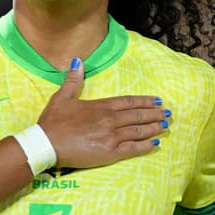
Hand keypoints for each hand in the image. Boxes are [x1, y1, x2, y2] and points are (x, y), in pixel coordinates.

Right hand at [37, 58, 168, 167]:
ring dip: (154, 128)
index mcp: (101, 106)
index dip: (145, 101)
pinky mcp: (110, 153)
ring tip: (165, 126)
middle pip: (138, 115)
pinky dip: (146, 146)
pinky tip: (155, 144)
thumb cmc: (53, 121)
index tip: (157, 101)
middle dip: (154, 114)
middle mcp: (110, 119)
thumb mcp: (62, 97)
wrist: (47, 143)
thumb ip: (73, 80)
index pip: (129, 102)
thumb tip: (78, 61)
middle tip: (168, 114)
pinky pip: (133, 148)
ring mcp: (112, 136)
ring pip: (139, 131)